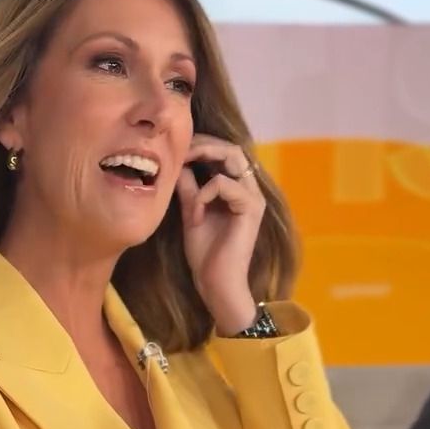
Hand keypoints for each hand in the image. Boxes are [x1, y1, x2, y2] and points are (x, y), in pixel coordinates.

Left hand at [176, 133, 266, 325]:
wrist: (216, 284)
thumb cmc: (205, 255)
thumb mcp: (192, 213)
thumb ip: (189, 189)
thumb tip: (178, 163)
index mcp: (238, 190)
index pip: (226, 152)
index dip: (202, 144)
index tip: (176, 149)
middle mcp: (249, 189)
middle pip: (232, 147)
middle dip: (203, 144)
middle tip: (179, 151)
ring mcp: (253, 198)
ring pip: (233, 156)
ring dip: (204, 157)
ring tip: (182, 169)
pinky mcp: (251, 208)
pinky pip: (224, 184)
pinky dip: (203, 193)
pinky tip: (195, 215)